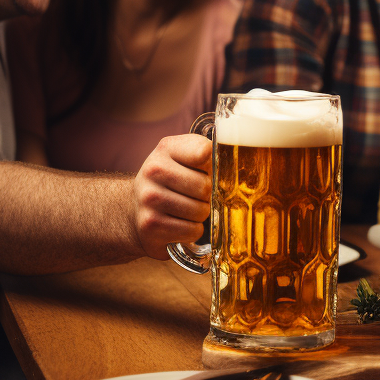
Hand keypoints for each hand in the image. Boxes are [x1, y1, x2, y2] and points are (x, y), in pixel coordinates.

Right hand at [132, 134, 210, 259]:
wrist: (135, 208)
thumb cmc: (171, 182)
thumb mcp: (184, 158)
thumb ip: (209, 154)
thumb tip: (244, 161)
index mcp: (167, 148)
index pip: (205, 152)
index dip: (213, 165)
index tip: (207, 171)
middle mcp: (154, 170)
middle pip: (204, 186)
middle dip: (208, 195)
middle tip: (198, 196)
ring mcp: (149, 198)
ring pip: (200, 210)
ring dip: (201, 214)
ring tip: (188, 210)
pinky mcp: (150, 225)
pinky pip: (192, 230)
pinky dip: (193, 231)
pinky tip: (181, 224)